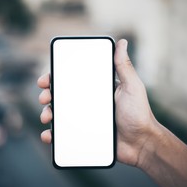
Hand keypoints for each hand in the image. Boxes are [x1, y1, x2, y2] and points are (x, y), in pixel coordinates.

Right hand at [37, 39, 159, 166]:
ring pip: (59, 116)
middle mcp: (88, 103)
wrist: (142, 144)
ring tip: (47, 117)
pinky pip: (64, 136)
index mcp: (97, 90)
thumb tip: (122, 42)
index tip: (46, 79)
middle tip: (44, 98)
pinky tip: (48, 136)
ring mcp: (84, 121)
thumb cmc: (139, 114)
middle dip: (47, 96)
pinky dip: (52, 136)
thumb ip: (124, 66)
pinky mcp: (84, 137)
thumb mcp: (132, 87)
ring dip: (47, 114)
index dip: (56, 78)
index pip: (72, 80)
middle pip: (61, 97)